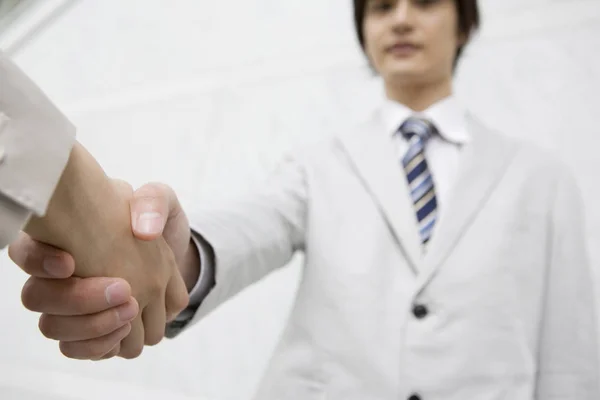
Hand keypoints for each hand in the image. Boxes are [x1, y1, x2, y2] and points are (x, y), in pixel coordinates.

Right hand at [9, 181, 196, 359]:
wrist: (175, 254)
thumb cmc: (157, 224)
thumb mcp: (160, 202)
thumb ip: (152, 204)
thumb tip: (144, 230)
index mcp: (65, 235)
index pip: (26, 250)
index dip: (38, 260)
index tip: (70, 262)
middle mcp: (58, 273)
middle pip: (36, 298)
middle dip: (79, 300)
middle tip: (125, 290)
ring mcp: (70, 304)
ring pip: (54, 329)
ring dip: (93, 325)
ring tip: (132, 310)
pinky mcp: (89, 329)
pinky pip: (76, 349)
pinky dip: (99, 346)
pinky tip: (125, 330)